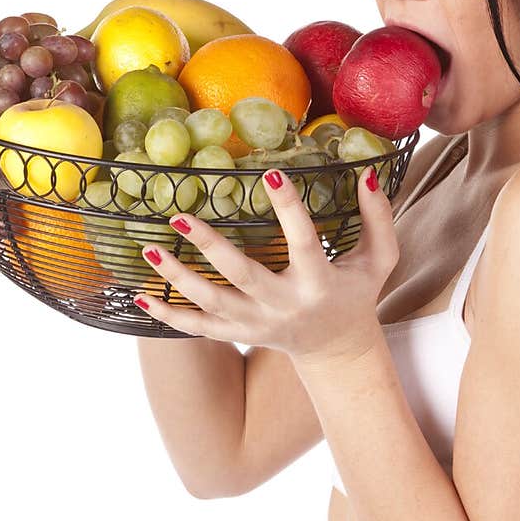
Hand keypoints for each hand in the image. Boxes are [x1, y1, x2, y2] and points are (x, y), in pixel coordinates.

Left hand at [133, 166, 398, 363]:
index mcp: (319, 283)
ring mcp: (257, 324)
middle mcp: (285, 306)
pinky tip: (141, 297)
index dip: (289, 210)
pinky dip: (169, 316)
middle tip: (179, 215)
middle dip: (210, 248)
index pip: (304, 243)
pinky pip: (198, 329)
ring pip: (211, 304)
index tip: (270, 175)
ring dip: (179, 279)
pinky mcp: (238, 335)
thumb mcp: (378, 259)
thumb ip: (378, 217)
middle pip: (243, 278)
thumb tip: (366, 173)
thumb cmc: (356, 292)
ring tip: (151, 250)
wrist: (336, 347)